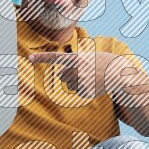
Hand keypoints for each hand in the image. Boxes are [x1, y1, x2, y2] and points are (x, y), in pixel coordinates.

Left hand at [28, 50, 148, 104]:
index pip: (55, 57)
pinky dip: (84, 89)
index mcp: (76, 58)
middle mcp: (76, 70)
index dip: (41, 57)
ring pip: (69, 85)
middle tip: (84, 72)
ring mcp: (80, 81)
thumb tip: (59, 75)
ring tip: (92, 78)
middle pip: (62, 76)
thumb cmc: (104, 62)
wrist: (119, 74)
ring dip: (77, 82)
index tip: (29, 58)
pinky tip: (94, 85)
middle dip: (70, 75)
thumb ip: (73, 62)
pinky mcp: (85, 92)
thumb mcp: (89, 56)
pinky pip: (78, 92)